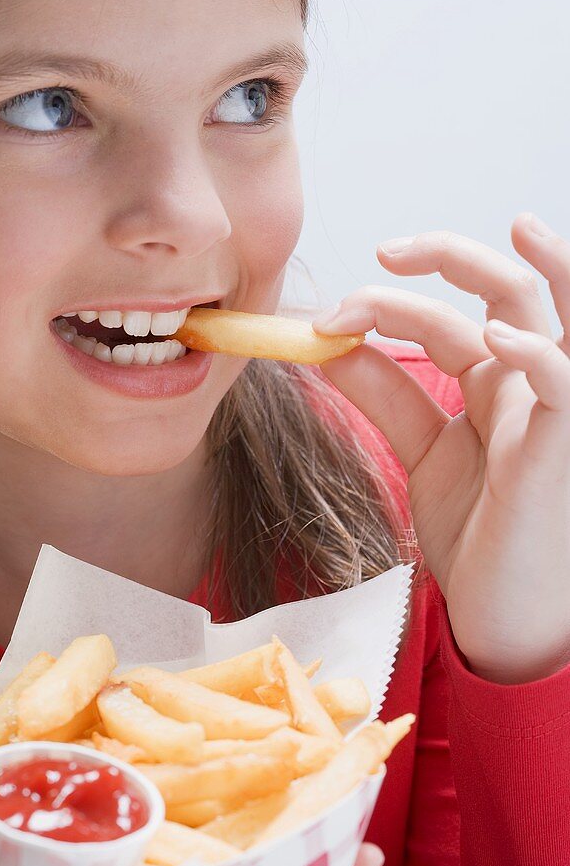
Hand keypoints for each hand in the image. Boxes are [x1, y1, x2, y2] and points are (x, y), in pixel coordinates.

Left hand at [315, 213, 569, 683]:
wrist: (507, 618)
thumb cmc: (482, 534)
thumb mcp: (423, 453)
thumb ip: (385, 396)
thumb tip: (327, 344)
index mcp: (494, 384)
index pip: (444, 318)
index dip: (382, 305)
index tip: (320, 321)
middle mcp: (527, 383)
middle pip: (509, 288)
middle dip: (450, 253)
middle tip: (384, 251)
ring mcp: (551, 409)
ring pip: (544, 311)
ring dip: (498, 270)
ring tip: (446, 246)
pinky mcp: (562, 447)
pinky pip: (567, 383)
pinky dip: (539, 355)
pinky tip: (497, 341)